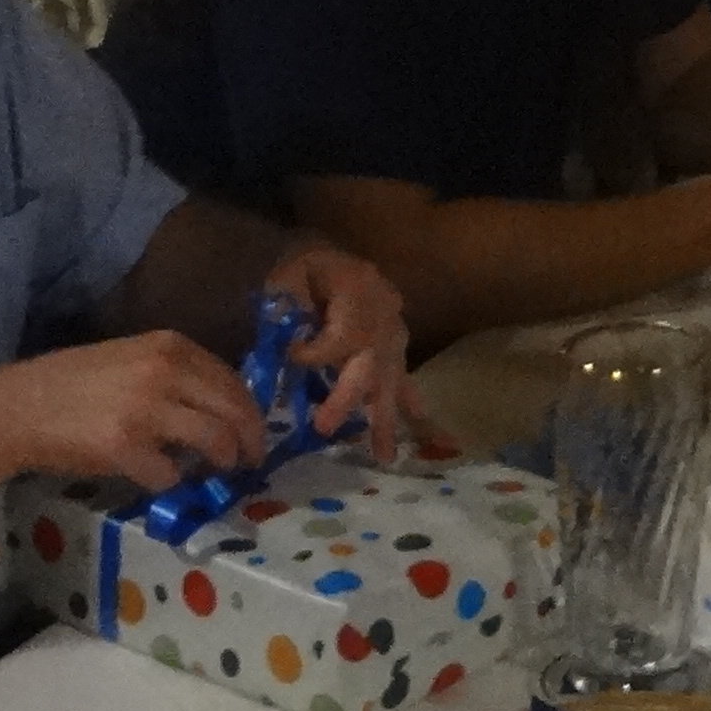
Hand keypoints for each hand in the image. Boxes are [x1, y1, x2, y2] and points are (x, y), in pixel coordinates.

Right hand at [0, 333, 266, 491]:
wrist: (19, 406)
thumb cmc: (74, 383)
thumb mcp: (132, 359)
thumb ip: (176, 375)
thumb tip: (220, 409)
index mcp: (170, 346)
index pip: (233, 381)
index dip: (251, 412)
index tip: (252, 433)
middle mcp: (165, 371)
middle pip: (235, 410)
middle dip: (249, 441)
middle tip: (249, 462)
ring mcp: (147, 410)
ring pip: (215, 441)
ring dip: (224, 462)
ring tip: (219, 474)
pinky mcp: (126, 447)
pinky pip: (171, 474)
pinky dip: (174, 482)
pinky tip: (163, 480)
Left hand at [254, 240, 423, 449]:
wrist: (326, 255)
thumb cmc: (303, 267)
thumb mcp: (287, 276)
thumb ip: (288, 305)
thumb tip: (294, 343)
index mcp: (359, 287)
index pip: (341, 334)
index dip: (315, 352)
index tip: (291, 356)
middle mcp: (385, 311)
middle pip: (370, 361)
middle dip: (348, 398)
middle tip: (323, 428)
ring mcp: (395, 329)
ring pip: (392, 377)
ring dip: (386, 417)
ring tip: (384, 455)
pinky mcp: (396, 344)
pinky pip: (403, 376)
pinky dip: (408, 403)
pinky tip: (423, 431)